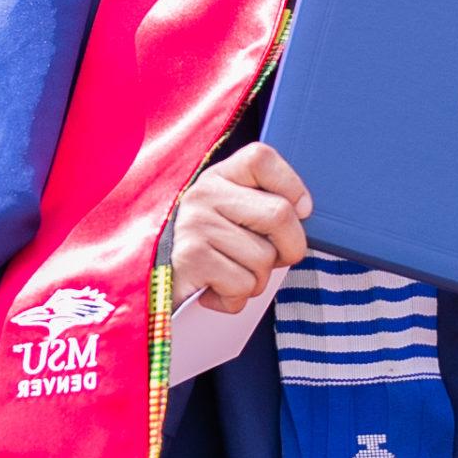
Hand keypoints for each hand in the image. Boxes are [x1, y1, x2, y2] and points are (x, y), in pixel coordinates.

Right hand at [171, 142, 311, 313]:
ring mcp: (195, 225)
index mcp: (217, 177)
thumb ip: (261, 207)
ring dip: (256, 280)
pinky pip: (242, 285)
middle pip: (280, 214)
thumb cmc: (206, 254)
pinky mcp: (191, 259)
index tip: (299, 210)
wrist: (155, 287)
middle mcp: (203, 194)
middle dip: (289, 248)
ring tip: (228, 275)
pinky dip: (234, 299)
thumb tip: (302, 212)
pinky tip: (214, 289)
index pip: (261, 158)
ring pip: (264, 258)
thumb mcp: (230, 218)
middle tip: (269, 260)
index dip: (291, 186)